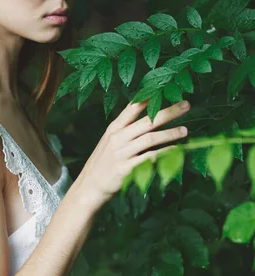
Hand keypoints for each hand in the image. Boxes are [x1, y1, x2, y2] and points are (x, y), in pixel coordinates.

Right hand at [75, 99, 189, 212]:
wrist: (89, 186)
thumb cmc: (103, 162)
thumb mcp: (109, 140)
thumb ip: (125, 128)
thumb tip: (146, 116)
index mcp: (114, 128)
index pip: (132, 108)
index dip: (149, 98)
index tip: (165, 89)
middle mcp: (118, 137)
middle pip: (147, 121)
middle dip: (168, 112)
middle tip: (186, 105)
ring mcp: (122, 153)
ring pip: (150, 139)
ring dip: (169, 134)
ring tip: (185, 131)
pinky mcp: (126, 168)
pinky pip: (149, 158)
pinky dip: (163, 153)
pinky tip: (176, 151)